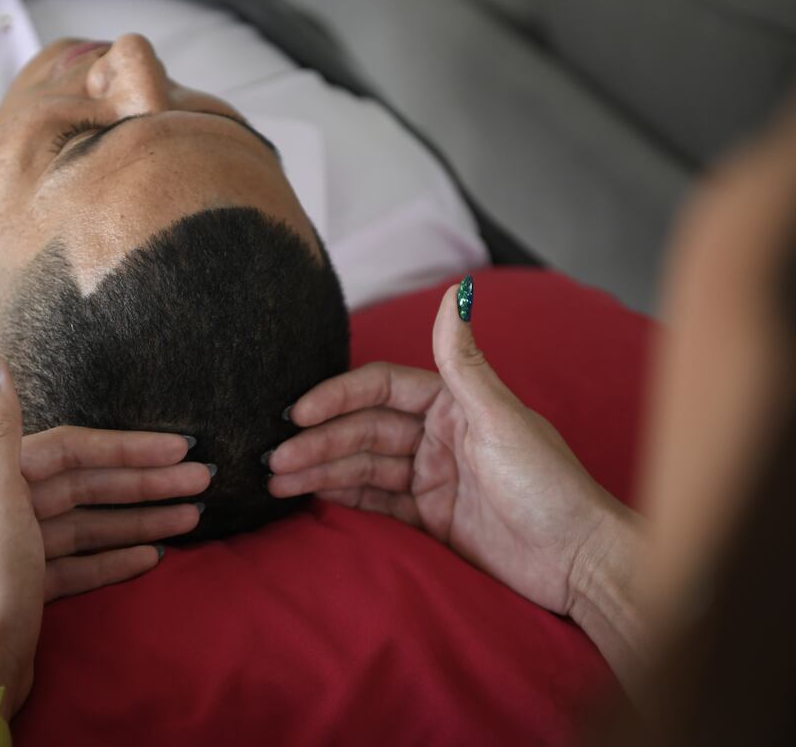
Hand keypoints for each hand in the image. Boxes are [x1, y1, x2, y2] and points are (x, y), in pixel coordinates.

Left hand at [20, 427, 210, 600]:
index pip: (70, 451)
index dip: (127, 448)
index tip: (180, 448)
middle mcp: (0, 508)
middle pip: (84, 487)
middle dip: (145, 483)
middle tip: (201, 480)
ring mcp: (14, 553)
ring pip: (86, 528)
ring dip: (139, 521)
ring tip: (192, 517)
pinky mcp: (27, 591)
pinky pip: (77, 566)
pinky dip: (113, 559)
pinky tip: (152, 555)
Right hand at [267, 283, 635, 617]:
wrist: (580, 563)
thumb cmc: (548, 485)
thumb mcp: (501, 420)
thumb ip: (463, 363)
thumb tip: (453, 292)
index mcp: (453, 403)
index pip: (380, 388)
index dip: (337, 397)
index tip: (298, 412)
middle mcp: (437, 434)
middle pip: (363, 430)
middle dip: (318, 442)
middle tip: (274, 458)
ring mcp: (431, 477)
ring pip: (361, 467)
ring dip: (318, 471)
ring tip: (275, 481)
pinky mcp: (430, 518)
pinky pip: (374, 502)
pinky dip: (340, 498)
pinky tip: (306, 495)